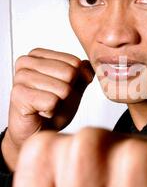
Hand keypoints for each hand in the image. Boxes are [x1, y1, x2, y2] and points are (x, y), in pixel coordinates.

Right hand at [1, 48, 93, 170]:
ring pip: (63, 88)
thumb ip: (82, 73)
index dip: (78, 79)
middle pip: (70, 73)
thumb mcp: (73, 88)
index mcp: (38, 55)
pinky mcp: (19, 95)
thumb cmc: (51, 109)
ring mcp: (20, 77)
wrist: (36, 131)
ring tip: (47, 106)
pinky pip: (52, 101)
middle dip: (69, 92)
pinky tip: (41, 112)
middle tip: (55, 100)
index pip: (74, 61)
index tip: (67, 91)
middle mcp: (26, 62)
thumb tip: (88, 65)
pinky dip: (52, 111)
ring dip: (60, 102)